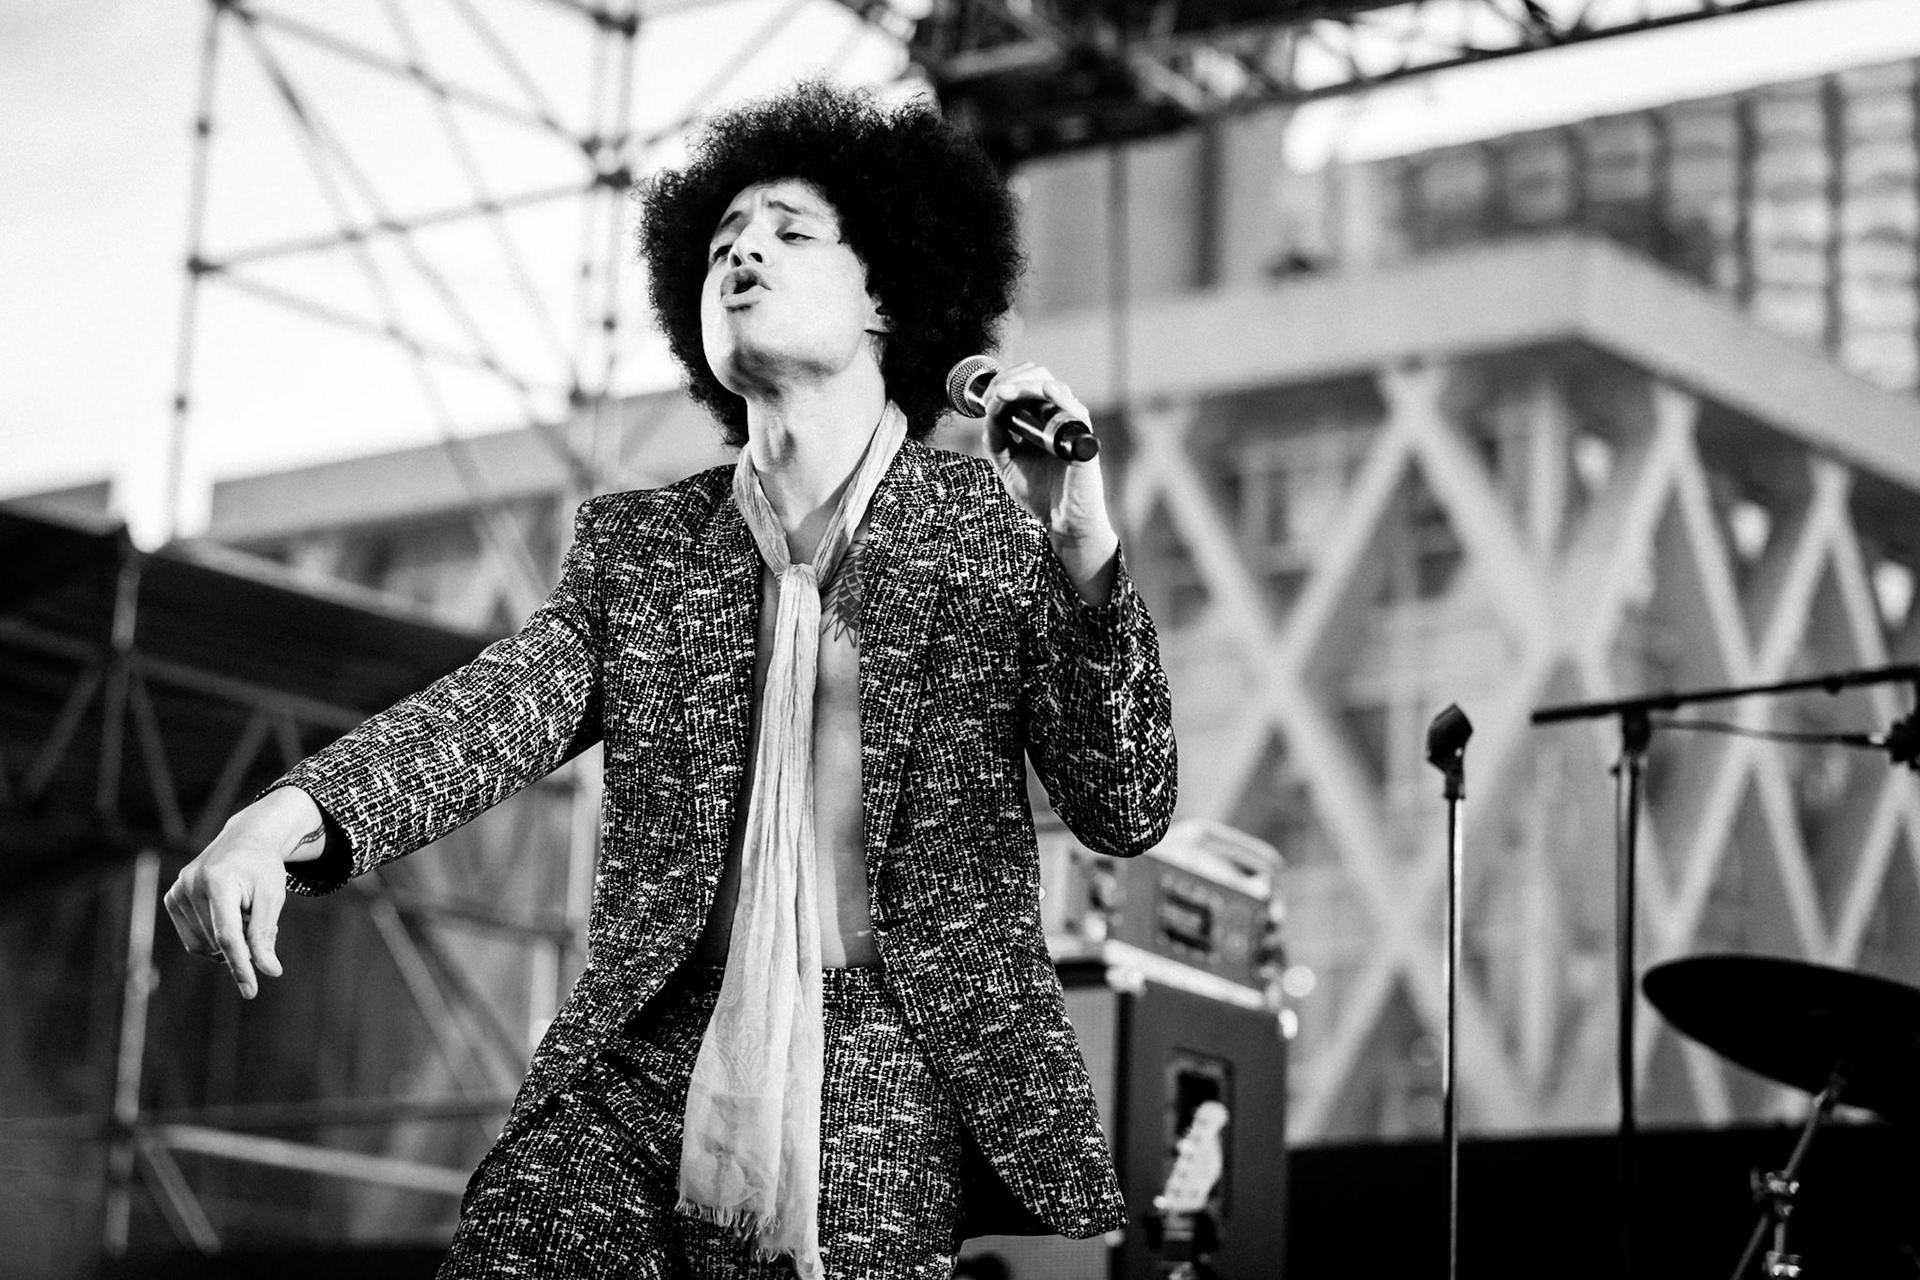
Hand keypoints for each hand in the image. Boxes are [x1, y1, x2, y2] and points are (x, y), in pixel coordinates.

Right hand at [163, 786, 323, 998]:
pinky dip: (213, 939)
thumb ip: (265, 935)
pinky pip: (193, 940)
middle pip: (219, 942)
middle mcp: (190, 885)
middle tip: (256, 917)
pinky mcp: (171, 899)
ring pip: (204, 946)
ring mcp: (176, 892)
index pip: (227, 935)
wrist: (246, 838)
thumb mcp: (272, 898)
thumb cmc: (263, 869)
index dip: (240, 966)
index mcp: (218, 881)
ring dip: (228, 941)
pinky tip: (226, 916)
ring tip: (241, 911)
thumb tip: (268, 971)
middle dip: (243, 942)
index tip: (251, 991)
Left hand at [980, 363, 1118, 603]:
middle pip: (1037, 376)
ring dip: (1025, 385)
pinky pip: (1076, 411)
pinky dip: (1060, 398)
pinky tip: (1046, 391)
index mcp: (1040, 418)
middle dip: (1009, 379)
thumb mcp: (1007, 463)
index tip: (985, 399)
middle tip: (992, 397)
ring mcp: (1070, 426)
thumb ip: (996, 438)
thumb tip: (987, 412)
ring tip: (1004, 395)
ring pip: (1052, 387)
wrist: (1063, 522)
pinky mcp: (1081, 441)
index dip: (1002, 381)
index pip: (1024, 382)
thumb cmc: (1041, 494)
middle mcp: (1056, 416)